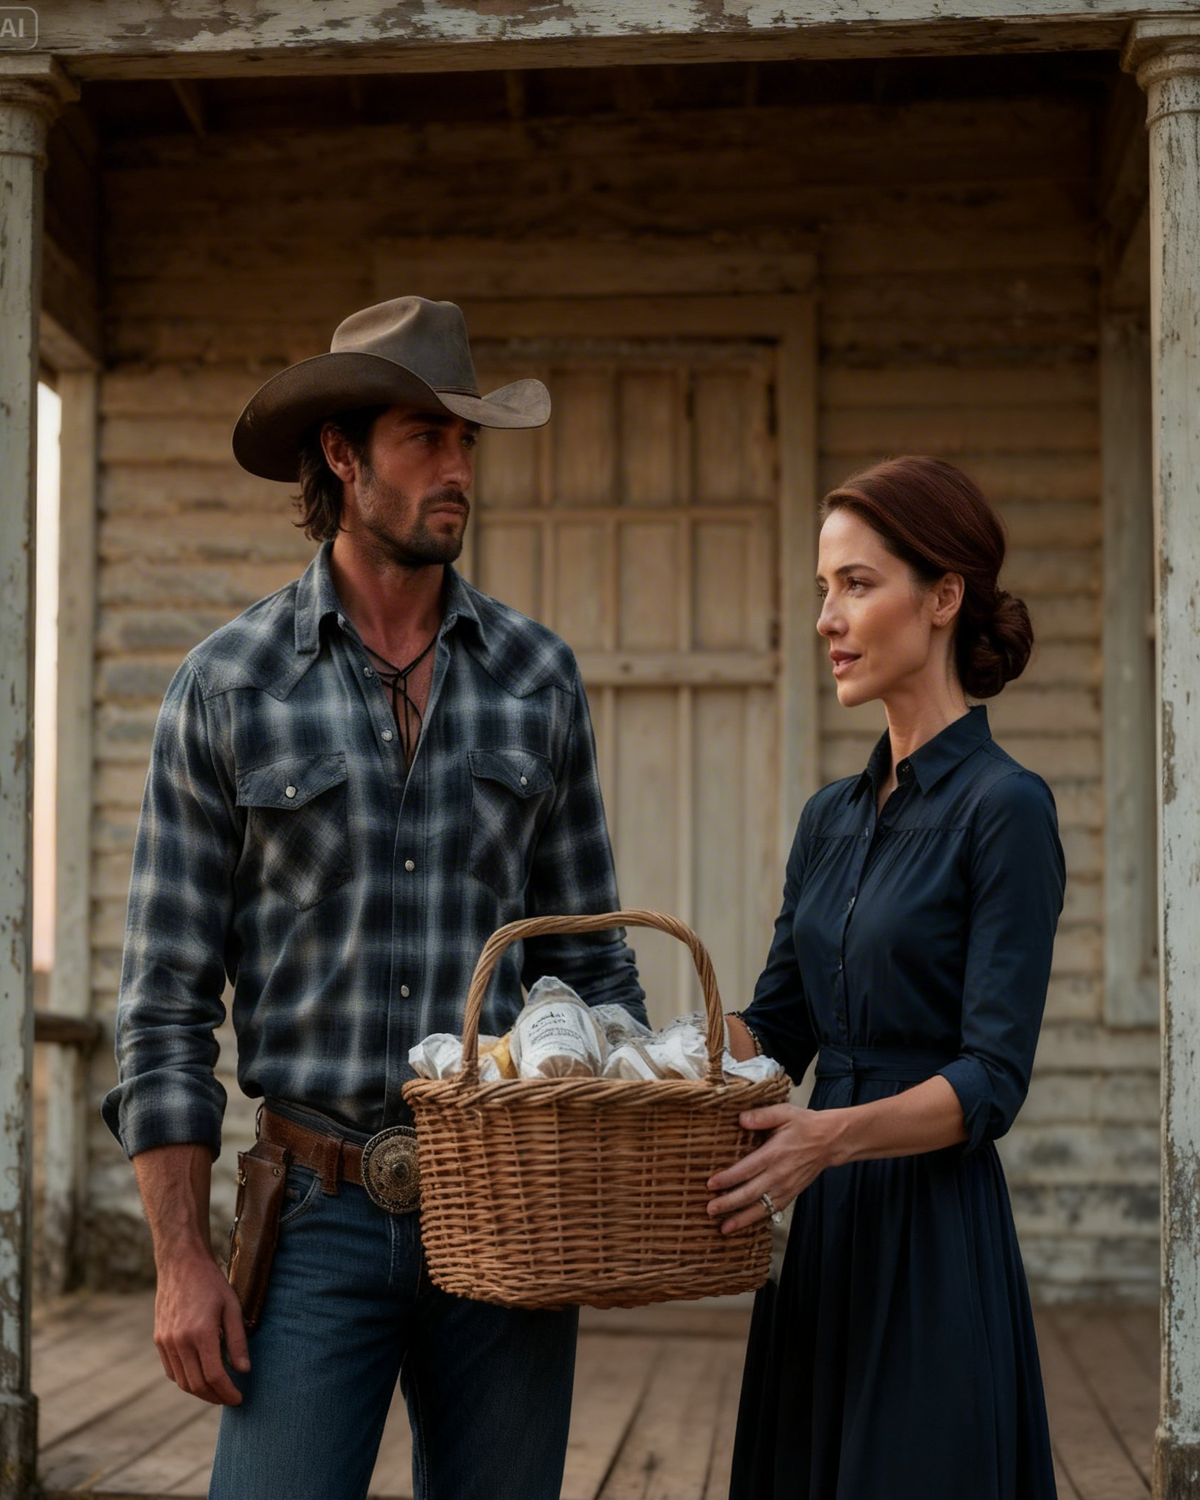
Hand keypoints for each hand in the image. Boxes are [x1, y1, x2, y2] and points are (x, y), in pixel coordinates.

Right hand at [153, 1250, 249, 1404]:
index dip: (227, 1392)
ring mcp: (166, 1342)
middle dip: (215, 1397)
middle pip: (197, 1384)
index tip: (239, 1398)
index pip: (214, 1376)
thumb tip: (244, 1371)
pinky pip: (171, 1371)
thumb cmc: (211, 1283)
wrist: (181, 1264)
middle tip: (230, 1399)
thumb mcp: (233, 1307)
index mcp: (201, 1333)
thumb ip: (238, 1341)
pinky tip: (199, 1378)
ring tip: (217, 1392)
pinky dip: (185, 1380)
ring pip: (182, 1381)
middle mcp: (180, 1341)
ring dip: (200, 1392)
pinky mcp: (159, 1340)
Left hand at [706, 1103, 834, 1234]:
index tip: (710, 1185)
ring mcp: (785, 1188)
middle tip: (710, 1210)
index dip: (727, 1179)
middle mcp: (779, 1175)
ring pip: (760, 1208)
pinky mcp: (791, 1195)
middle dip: (728, 1203)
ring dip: (741, 1219)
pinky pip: (771, 1211)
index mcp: (774, 1154)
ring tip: (724, 1227)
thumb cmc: (805, 1125)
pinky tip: (744, 1225)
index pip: (746, 1170)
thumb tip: (740, 1118)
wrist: (830, 1141)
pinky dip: (757, 1220)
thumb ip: (761, 1116)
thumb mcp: (784, 1113)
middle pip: (750, 1194)